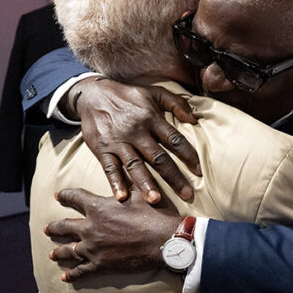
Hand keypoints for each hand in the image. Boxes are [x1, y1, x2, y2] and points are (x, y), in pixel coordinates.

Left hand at [44, 188, 180, 281]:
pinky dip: (72, 273)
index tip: (58, 195)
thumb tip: (125, 169)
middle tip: (47, 228)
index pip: (75, 197)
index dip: (65, 195)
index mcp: (98, 207)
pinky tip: (64, 276)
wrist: (163, 241)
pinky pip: (81, 270)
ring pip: (69, 250)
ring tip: (52, 253)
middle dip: (54, 227)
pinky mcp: (100, 264)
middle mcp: (90, 227)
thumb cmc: (152, 215)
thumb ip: (126, 184)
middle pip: (65, 226)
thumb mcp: (138, 193)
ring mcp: (93, 248)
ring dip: (59, 251)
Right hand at [69, 77, 202, 202]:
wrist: (94, 94)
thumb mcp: (155, 92)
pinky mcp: (102, 149)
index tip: (199, 172)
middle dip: (173, 177)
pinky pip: (109, 168)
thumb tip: (195, 119)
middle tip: (187, 195)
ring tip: (155, 200)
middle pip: (158, 158)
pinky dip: (115, 182)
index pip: (174, 140)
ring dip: (145, 183)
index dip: (188, 155)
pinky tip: (121, 197)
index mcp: (152, 119)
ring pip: (135, 165)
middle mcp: (137, 132)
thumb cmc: (129, 96)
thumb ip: (177, 103)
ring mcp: (119, 142)